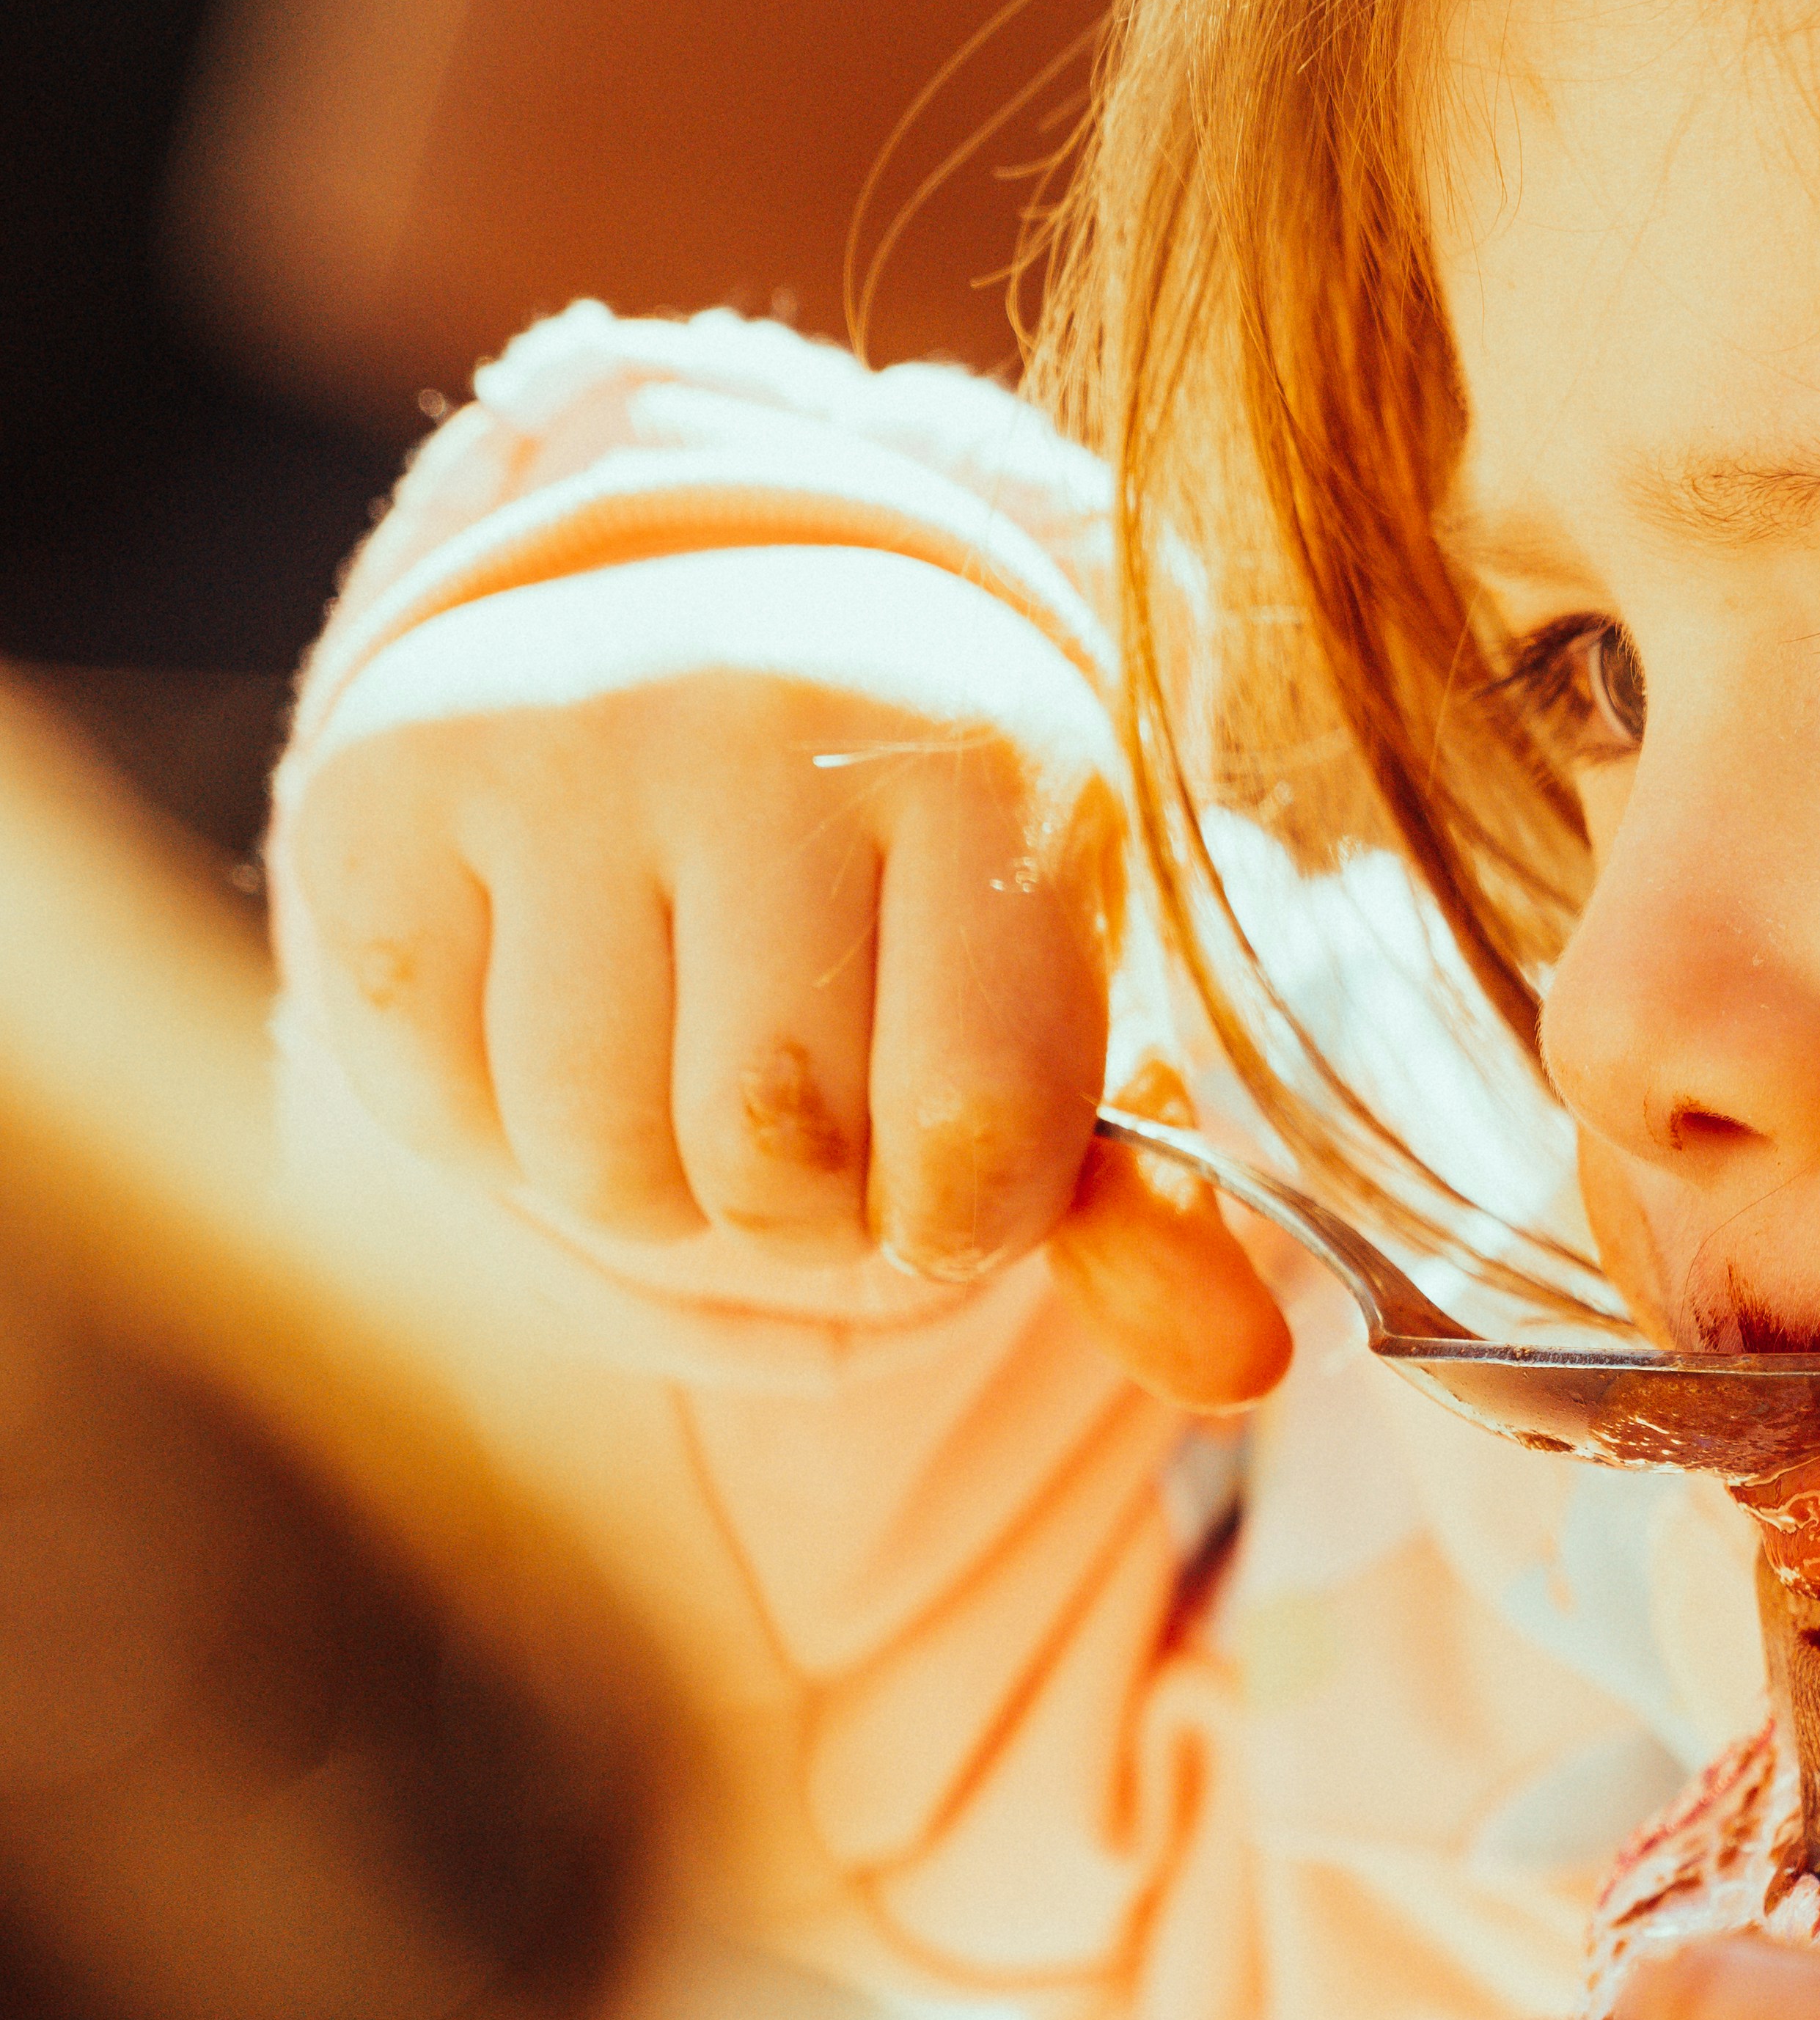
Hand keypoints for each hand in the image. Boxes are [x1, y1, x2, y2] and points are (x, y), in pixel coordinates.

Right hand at [288, 545, 1287, 1404]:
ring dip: (655, 1190)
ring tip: (692, 1066)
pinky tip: (563, 1011)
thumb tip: (1239, 1365)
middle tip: (816, 1118)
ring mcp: (556, 739)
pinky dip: (503, 1128)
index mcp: (983, 756)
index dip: (963, 1220)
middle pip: (776, 1164)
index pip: (980, 1140)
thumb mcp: (1056, 1008)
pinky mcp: (380, 800)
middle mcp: (763, 711)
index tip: (955, 1163)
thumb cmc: (920, 881)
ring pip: (599, 1163)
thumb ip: (1137, 1206)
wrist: (709, 654)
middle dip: (808, 1216)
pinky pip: (439, 1110)